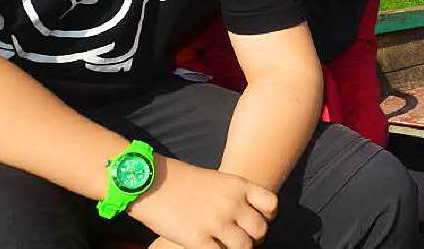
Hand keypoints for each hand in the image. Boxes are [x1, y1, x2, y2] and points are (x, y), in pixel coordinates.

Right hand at [130, 156, 276, 248]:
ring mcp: (216, 222)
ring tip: (225, 246)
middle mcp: (232, 203)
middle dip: (253, 238)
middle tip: (241, 239)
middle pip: (260, 230)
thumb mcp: (216, 181)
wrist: (152, 182)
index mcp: (238, 186)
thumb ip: (234, 196)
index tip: (257, 220)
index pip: (271, 204)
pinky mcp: (197, 239)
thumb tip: (245, 216)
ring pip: (244, 247)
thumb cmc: (182, 181)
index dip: (267, 216)